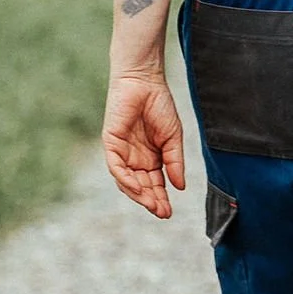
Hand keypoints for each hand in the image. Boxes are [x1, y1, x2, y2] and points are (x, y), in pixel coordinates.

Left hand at [103, 69, 187, 218]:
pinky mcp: (111, 143)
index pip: (155, 184)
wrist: (145, 81)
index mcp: (151, 158)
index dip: (161, 198)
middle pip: (141, 187)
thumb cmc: (159, 104)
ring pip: (127, 181)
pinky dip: (125, 179)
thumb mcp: (173, 137)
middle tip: (162, 213)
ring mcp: (122, 152)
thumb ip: (175, 162)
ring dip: (139, 194)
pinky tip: (138, 188)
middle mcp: (135, 159)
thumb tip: (180, 187)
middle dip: (151, 201)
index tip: (169, 212)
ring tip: (152, 204)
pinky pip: (116, 167)